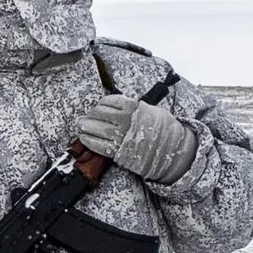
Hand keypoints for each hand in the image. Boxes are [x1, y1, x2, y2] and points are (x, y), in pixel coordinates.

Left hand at [73, 92, 199, 181]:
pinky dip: (89, 141)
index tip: (97, 107)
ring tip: (81, 126)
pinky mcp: (119, 151)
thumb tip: (118, 107)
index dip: (100, 104)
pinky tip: (84, 138)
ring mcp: (121, 136)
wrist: (171, 150)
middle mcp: (125, 120)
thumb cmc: (163, 129)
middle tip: (83, 118)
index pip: (109, 101)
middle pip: (100, 114)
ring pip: (97, 129)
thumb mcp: (150, 110)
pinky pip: (99, 145)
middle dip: (90, 115)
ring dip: (86, 127)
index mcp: (133, 107)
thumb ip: (133, 107)